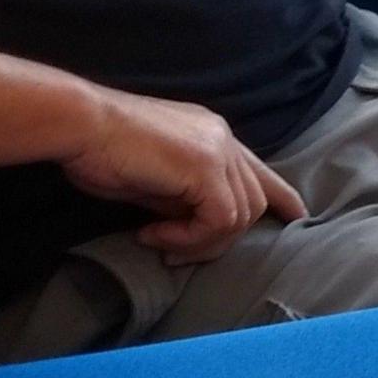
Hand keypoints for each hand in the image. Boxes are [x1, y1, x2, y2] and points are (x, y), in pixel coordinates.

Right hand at [61, 86, 303, 263]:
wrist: (80, 125)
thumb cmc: (102, 151)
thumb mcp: (153, 180)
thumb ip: (183, 197)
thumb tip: (193, 227)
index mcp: (213, 135)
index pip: (259, 170)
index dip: (281, 196)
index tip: (297, 217)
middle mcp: (223, 138)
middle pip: (253, 202)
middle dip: (219, 239)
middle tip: (174, 252)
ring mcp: (217, 150)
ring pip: (241, 216)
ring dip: (200, 242)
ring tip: (159, 241)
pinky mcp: (205, 167)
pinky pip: (219, 220)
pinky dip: (190, 238)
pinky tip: (154, 234)